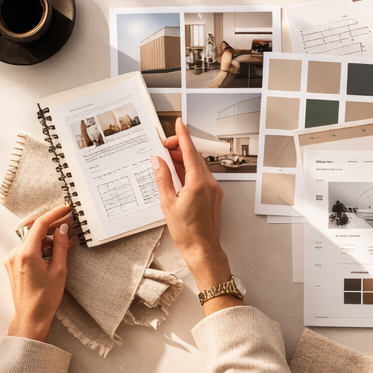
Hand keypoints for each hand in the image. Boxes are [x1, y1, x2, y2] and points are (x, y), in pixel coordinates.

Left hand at [4, 203, 74, 341]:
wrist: (31, 317)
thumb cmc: (45, 299)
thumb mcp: (59, 270)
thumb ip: (60, 246)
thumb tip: (62, 229)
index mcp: (26, 254)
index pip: (39, 224)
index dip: (54, 214)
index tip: (65, 210)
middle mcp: (15, 254)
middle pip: (34, 230)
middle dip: (51, 226)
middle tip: (67, 225)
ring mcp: (11, 259)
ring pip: (30, 239)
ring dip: (46, 238)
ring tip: (63, 243)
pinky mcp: (12, 265)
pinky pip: (26, 249)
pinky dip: (39, 247)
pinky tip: (52, 252)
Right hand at [150, 118, 240, 308]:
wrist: (203, 250)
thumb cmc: (187, 232)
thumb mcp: (168, 203)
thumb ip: (163, 179)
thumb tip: (158, 162)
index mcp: (198, 182)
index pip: (189, 151)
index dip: (182, 136)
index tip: (178, 123)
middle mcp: (209, 183)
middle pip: (194, 157)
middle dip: (179, 149)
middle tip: (164, 148)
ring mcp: (214, 190)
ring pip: (198, 167)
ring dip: (184, 160)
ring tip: (168, 162)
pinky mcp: (214, 196)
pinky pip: (202, 177)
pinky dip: (190, 172)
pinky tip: (178, 177)